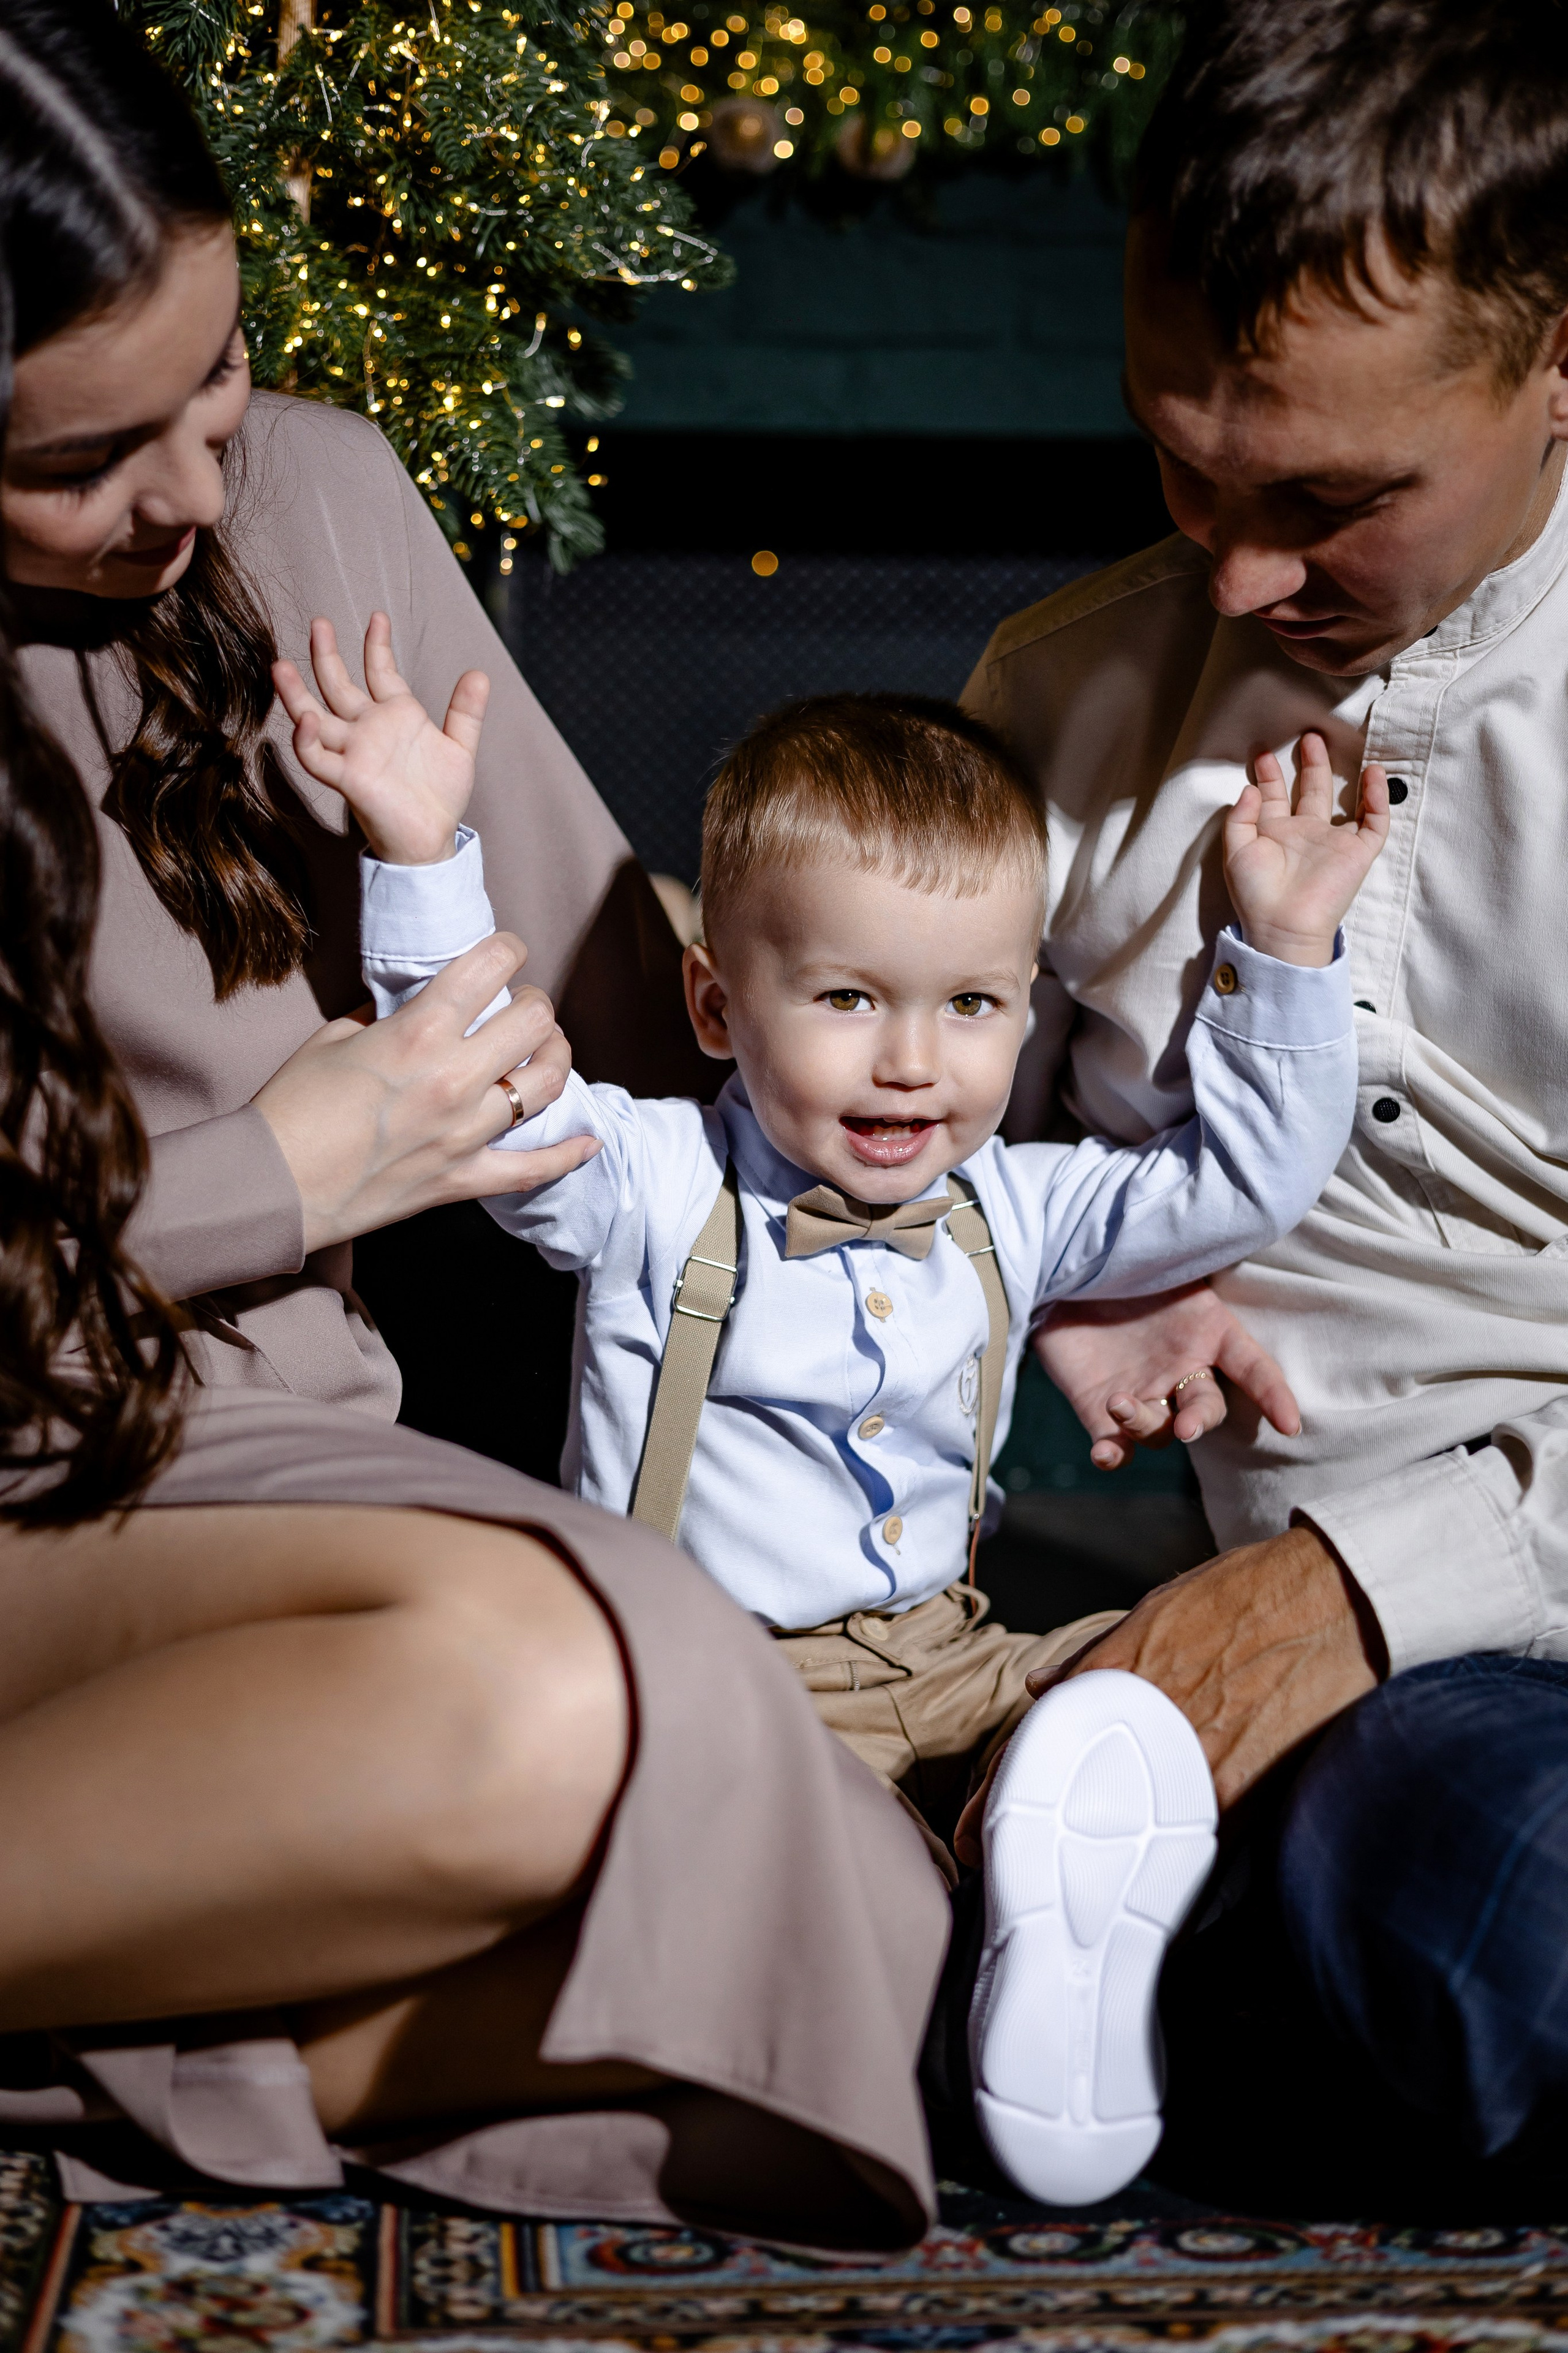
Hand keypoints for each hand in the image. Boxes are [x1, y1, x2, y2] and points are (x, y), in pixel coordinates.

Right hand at [253, 932, 598, 1252]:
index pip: (489, 968)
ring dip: (554, 1057)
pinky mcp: (463, 1179)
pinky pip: (534, 1169)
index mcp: (417, 1033)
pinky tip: (591, 1140)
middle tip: (522, 1004)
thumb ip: (382, 1015)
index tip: (506, 951)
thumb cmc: (292, 1107)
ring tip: (545, 1049)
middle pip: (535, 1022)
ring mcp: (465, 1133)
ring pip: (546, 1084)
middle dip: (535, 1003)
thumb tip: (413, 1005)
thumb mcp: (331, 1038)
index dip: (507, 949)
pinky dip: (569, 1155)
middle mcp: (452, 1079)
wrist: (273, 1186)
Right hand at [272, 612, 488, 865]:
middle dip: (325, 655)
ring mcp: (354, 751)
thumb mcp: (460, 748)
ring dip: (296, 693)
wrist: (432, 838)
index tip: (378, 618)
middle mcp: (368, 729)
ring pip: (314, 717)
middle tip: (319, 623)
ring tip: (280, 665)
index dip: (377, 645)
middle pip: (337, 685)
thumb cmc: (440, 796)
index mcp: (395, 716)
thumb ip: (466, 713)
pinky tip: (305, 719)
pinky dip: (307, 740)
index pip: (379, 672)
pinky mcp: (347, 778)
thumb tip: (480, 674)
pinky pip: (317, 757)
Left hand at [953, 1525, 1382, 1861]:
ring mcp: (1193, 1767)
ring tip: (1077, 1902)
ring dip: (1098, 1872)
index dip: (996, 1799)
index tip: (971, 1836)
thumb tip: (1044, 1686)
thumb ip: (1098, 1656)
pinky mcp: (1245, 1800)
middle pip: (1070, 1804)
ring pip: (1125, 1838)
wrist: (1338, 1601)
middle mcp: (1144, 1726)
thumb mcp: (1161, 1609)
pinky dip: (1174, 1885)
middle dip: (1036, 1849)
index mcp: (1116, 1677)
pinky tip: (1158, 1908)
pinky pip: (1196, 1858)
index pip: (1035, 1748)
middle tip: (1009, 1881)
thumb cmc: (1252, 1596)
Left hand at [1035, 1280, 1299, 1469]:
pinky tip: (1104, 1455)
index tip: (1290, 1425)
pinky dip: (1113, 1456)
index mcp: (1208, 1332)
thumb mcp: (1164, 1257)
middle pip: (1206, 1410)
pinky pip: (1116, 1447)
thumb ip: (1195, 1260)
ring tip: (1119, 1402)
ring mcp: (1142, 1394)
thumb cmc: (1119, 1259)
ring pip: (1161, 1431)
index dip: (1274, 1395)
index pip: (1253, 1368)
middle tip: (1186, 1427)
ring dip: (1145, 1425)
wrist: (1057, 1269)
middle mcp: (1181, 1371)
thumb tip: (1244, 1231)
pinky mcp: (1098, 1410)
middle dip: (1200, 1420)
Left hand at [1224, 730, 1387, 964]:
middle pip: (1309, 792)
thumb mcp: (1236, 851)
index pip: (1274, 797)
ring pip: (1342, 801)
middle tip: (1308, 737)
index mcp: (1274, 835)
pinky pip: (1374, 822)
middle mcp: (1304, 835)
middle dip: (1308, 764)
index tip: (1261, 753)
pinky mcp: (1357, 853)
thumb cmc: (1256, 894)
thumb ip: (1240, 818)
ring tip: (1335, 747)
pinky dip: (1377, 798)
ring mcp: (1332, 842)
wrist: (1283, 925)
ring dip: (1340, 775)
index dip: (1269, 776)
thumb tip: (1249, 788)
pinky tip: (1373, 774)